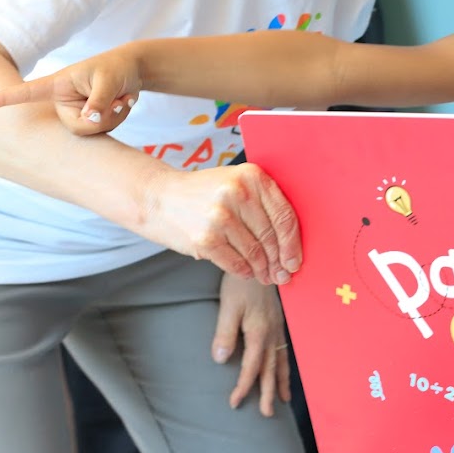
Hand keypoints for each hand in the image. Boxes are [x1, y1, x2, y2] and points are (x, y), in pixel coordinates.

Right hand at [0, 47, 141, 135]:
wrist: (131, 71)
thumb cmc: (115, 68)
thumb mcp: (108, 80)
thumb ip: (98, 101)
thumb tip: (89, 119)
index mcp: (58, 85)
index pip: (27, 93)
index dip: (4, 99)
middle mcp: (62, 101)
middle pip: (77, 127)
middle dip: (103, 118)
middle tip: (117, 101)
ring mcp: (75, 113)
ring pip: (92, 131)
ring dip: (113, 116)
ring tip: (119, 98)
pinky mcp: (88, 121)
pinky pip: (103, 131)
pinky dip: (118, 117)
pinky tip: (121, 103)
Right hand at [141, 162, 301, 284]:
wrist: (157, 197)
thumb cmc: (203, 194)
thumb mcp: (236, 184)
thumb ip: (263, 204)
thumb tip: (290, 245)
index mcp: (253, 176)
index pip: (284, 215)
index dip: (293, 243)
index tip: (295, 260)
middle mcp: (238, 194)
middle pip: (271, 236)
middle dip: (279, 261)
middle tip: (283, 274)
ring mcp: (221, 216)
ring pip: (255, 252)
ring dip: (262, 269)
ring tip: (266, 276)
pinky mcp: (206, 238)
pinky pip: (236, 263)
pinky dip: (244, 271)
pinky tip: (248, 272)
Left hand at [213, 273, 291, 416]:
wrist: (262, 260)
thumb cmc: (242, 282)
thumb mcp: (228, 306)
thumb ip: (225, 333)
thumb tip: (220, 359)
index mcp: (259, 332)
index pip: (251, 367)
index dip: (243, 386)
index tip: (234, 402)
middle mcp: (271, 334)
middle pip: (270, 369)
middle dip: (267, 393)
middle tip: (267, 413)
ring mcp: (277, 328)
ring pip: (281, 361)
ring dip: (280, 382)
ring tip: (282, 399)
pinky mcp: (278, 322)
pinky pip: (284, 349)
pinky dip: (285, 364)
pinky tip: (284, 370)